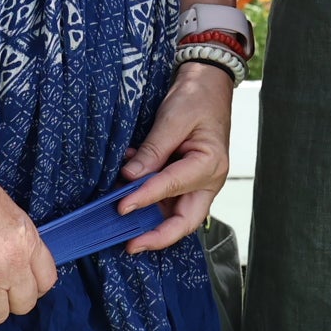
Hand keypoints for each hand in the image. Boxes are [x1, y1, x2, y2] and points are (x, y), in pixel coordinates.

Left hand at [118, 62, 233, 252]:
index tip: (121, 206)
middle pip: (185, 221)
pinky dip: (148, 203)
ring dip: (151, 223)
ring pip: (176, 216)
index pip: (173, 187)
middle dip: (158, 237)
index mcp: (210, 164)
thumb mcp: (173, 118)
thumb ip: (153, 149)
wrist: (207, 86)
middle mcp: (208, 180)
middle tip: (131, 245)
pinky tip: (128, 195)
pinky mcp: (186, 181)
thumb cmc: (196, 98)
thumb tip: (130, 177)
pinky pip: (168, 201)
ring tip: (123, 228)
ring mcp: (198, 183)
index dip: (145, 198)